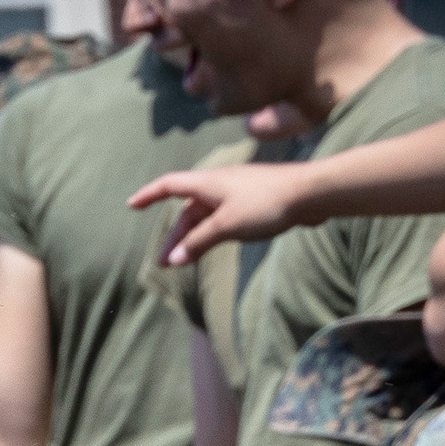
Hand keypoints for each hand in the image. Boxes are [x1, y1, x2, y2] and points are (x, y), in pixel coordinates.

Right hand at [127, 163, 318, 266]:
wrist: (312, 193)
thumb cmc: (267, 203)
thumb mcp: (226, 226)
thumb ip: (199, 243)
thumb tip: (176, 259)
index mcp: (207, 182)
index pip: (169, 185)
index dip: (149, 195)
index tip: (132, 205)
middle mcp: (219, 185)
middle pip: (188, 210)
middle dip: (175, 236)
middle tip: (166, 263)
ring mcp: (237, 193)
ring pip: (207, 216)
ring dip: (195, 238)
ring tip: (188, 260)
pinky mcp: (254, 202)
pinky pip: (224, 218)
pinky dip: (213, 233)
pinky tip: (217, 246)